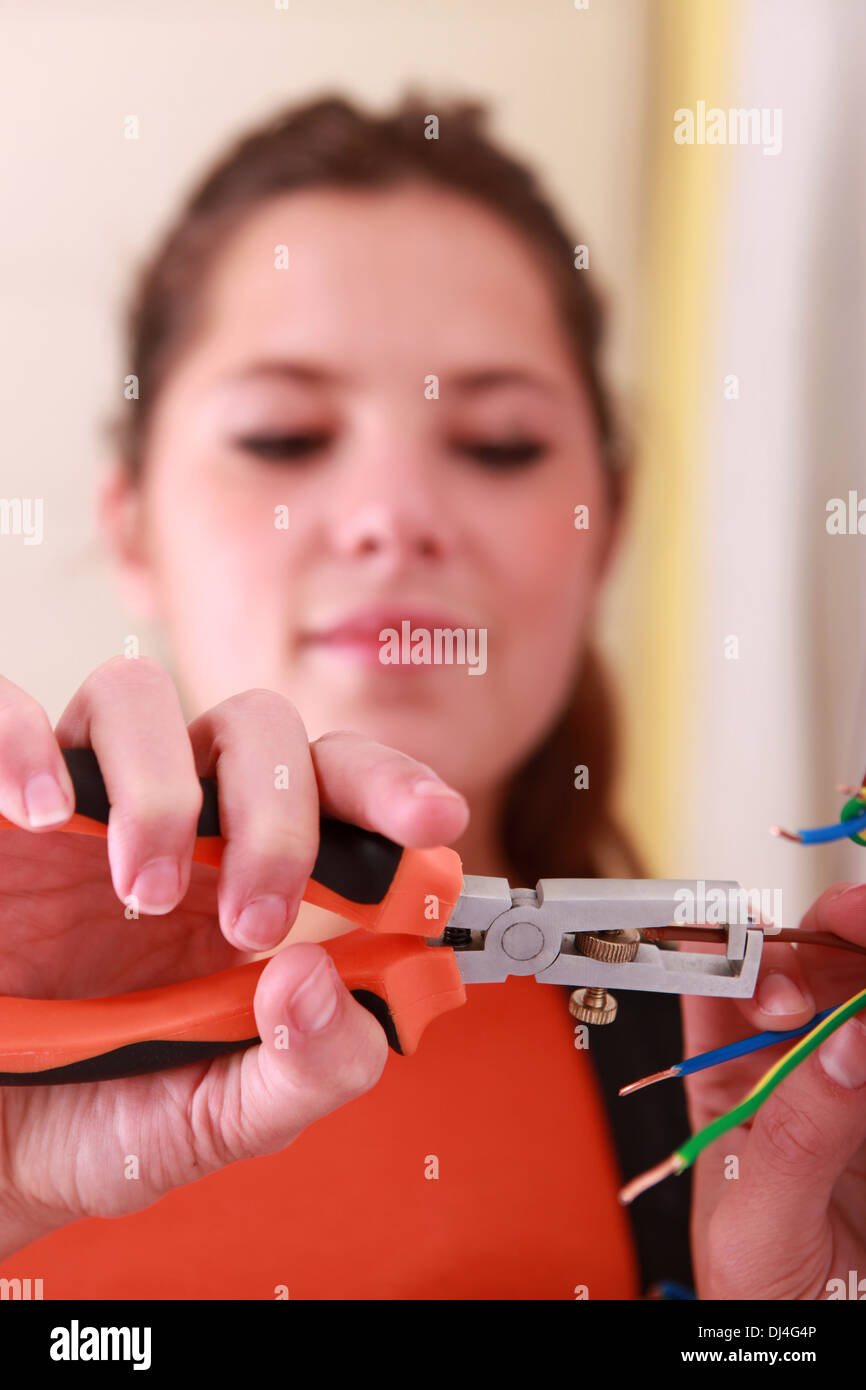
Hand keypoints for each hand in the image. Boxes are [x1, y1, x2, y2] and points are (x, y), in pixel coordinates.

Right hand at [0, 657, 468, 1254]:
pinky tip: (40, 818)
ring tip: (141, 897)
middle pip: (256, 728)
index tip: (437, 821)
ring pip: (134, 697)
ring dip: (161, 792)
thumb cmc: (96, 1115)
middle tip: (256, 923)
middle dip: (280, 816)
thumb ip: (305, 1071)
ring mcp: (77, 802)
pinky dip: (26, 745)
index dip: (392, 786)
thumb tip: (325, 976)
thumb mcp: (216, 1119)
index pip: (336, 789)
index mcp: (242, 877)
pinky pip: (7, 712)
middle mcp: (170, 819)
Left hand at [683, 884, 865, 1298]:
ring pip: (864, 989)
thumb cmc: (764, 1302)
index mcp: (727, 1082)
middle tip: (859, 922)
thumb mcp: (758, 1223)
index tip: (766, 939)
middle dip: (831, 932)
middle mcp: (794, 1065)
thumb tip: (843, 1039)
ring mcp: (855, 1080)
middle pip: (809, 967)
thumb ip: (796, 1131)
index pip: (721, 983)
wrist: (826, 1352)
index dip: (738, 945)